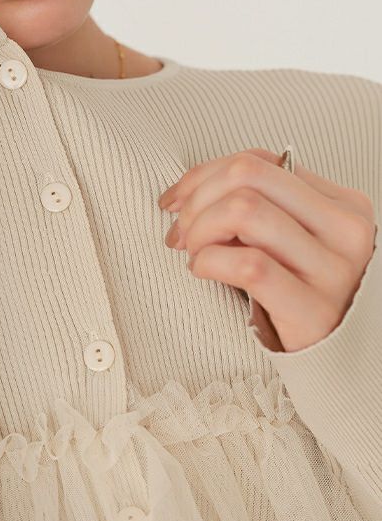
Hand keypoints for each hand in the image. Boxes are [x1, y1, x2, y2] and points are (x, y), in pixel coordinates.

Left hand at [158, 149, 376, 351]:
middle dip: (196, 200)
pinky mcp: (313, 309)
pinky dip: (211, 262)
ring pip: (244, 210)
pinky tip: (204, 272)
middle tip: (181, 234)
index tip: (174, 202)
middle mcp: (345, 229)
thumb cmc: (301, 295)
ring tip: (195, 255)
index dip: (202, 176)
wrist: (337, 359)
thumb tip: (193, 187)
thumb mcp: (292, 241)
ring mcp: (333, 269)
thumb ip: (261, 208)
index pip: (257, 162)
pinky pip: (249, 265)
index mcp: (342, 203)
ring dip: (200, 231)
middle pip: (246, 177)